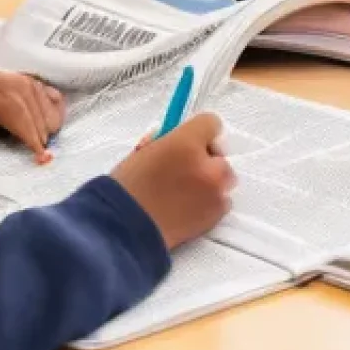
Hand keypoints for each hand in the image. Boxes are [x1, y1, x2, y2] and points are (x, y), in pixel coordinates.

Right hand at [111, 113, 234, 250]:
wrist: (126, 226)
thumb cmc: (128, 188)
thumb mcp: (144, 150)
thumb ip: (169, 141)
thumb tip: (179, 140)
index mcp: (185, 142)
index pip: (210, 123)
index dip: (199, 131)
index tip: (192, 139)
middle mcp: (205, 165)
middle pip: (220, 152)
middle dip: (205, 159)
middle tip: (184, 169)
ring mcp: (214, 191)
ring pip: (224, 177)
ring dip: (210, 180)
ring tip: (185, 191)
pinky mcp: (216, 215)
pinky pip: (222, 201)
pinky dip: (210, 202)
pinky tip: (189, 206)